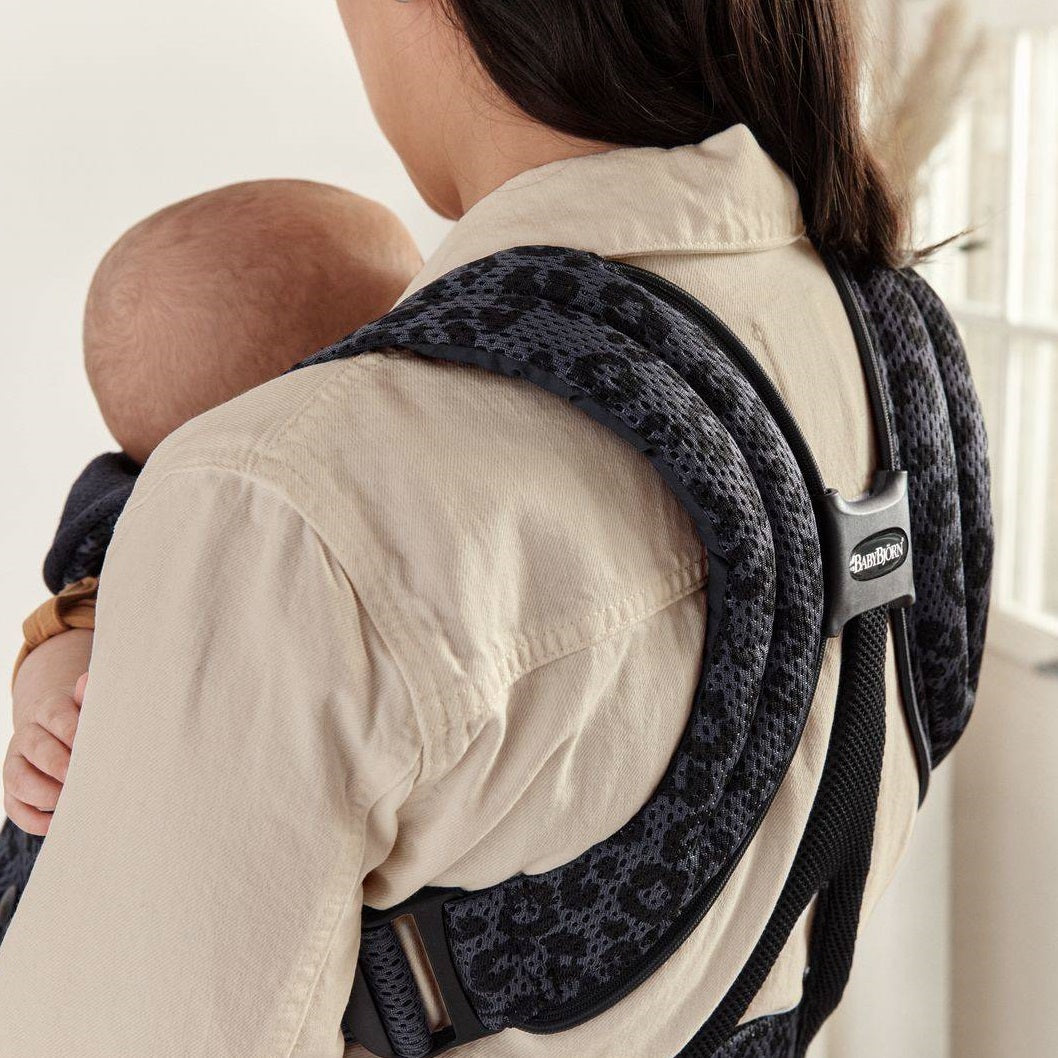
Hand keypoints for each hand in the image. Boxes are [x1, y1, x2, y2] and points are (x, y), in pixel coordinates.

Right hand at [5, 629, 91, 834]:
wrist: (58, 728)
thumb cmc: (86, 720)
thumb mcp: (90, 705)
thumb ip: (91, 698)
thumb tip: (88, 681)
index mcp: (49, 709)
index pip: (57, 715)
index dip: (73, 731)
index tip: (90, 747)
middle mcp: (28, 736)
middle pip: (37, 749)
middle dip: (58, 765)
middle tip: (80, 778)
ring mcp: (16, 763)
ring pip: (18, 780)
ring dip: (44, 794)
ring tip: (71, 801)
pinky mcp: (13, 790)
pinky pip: (14, 807)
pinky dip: (33, 819)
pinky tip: (57, 822)